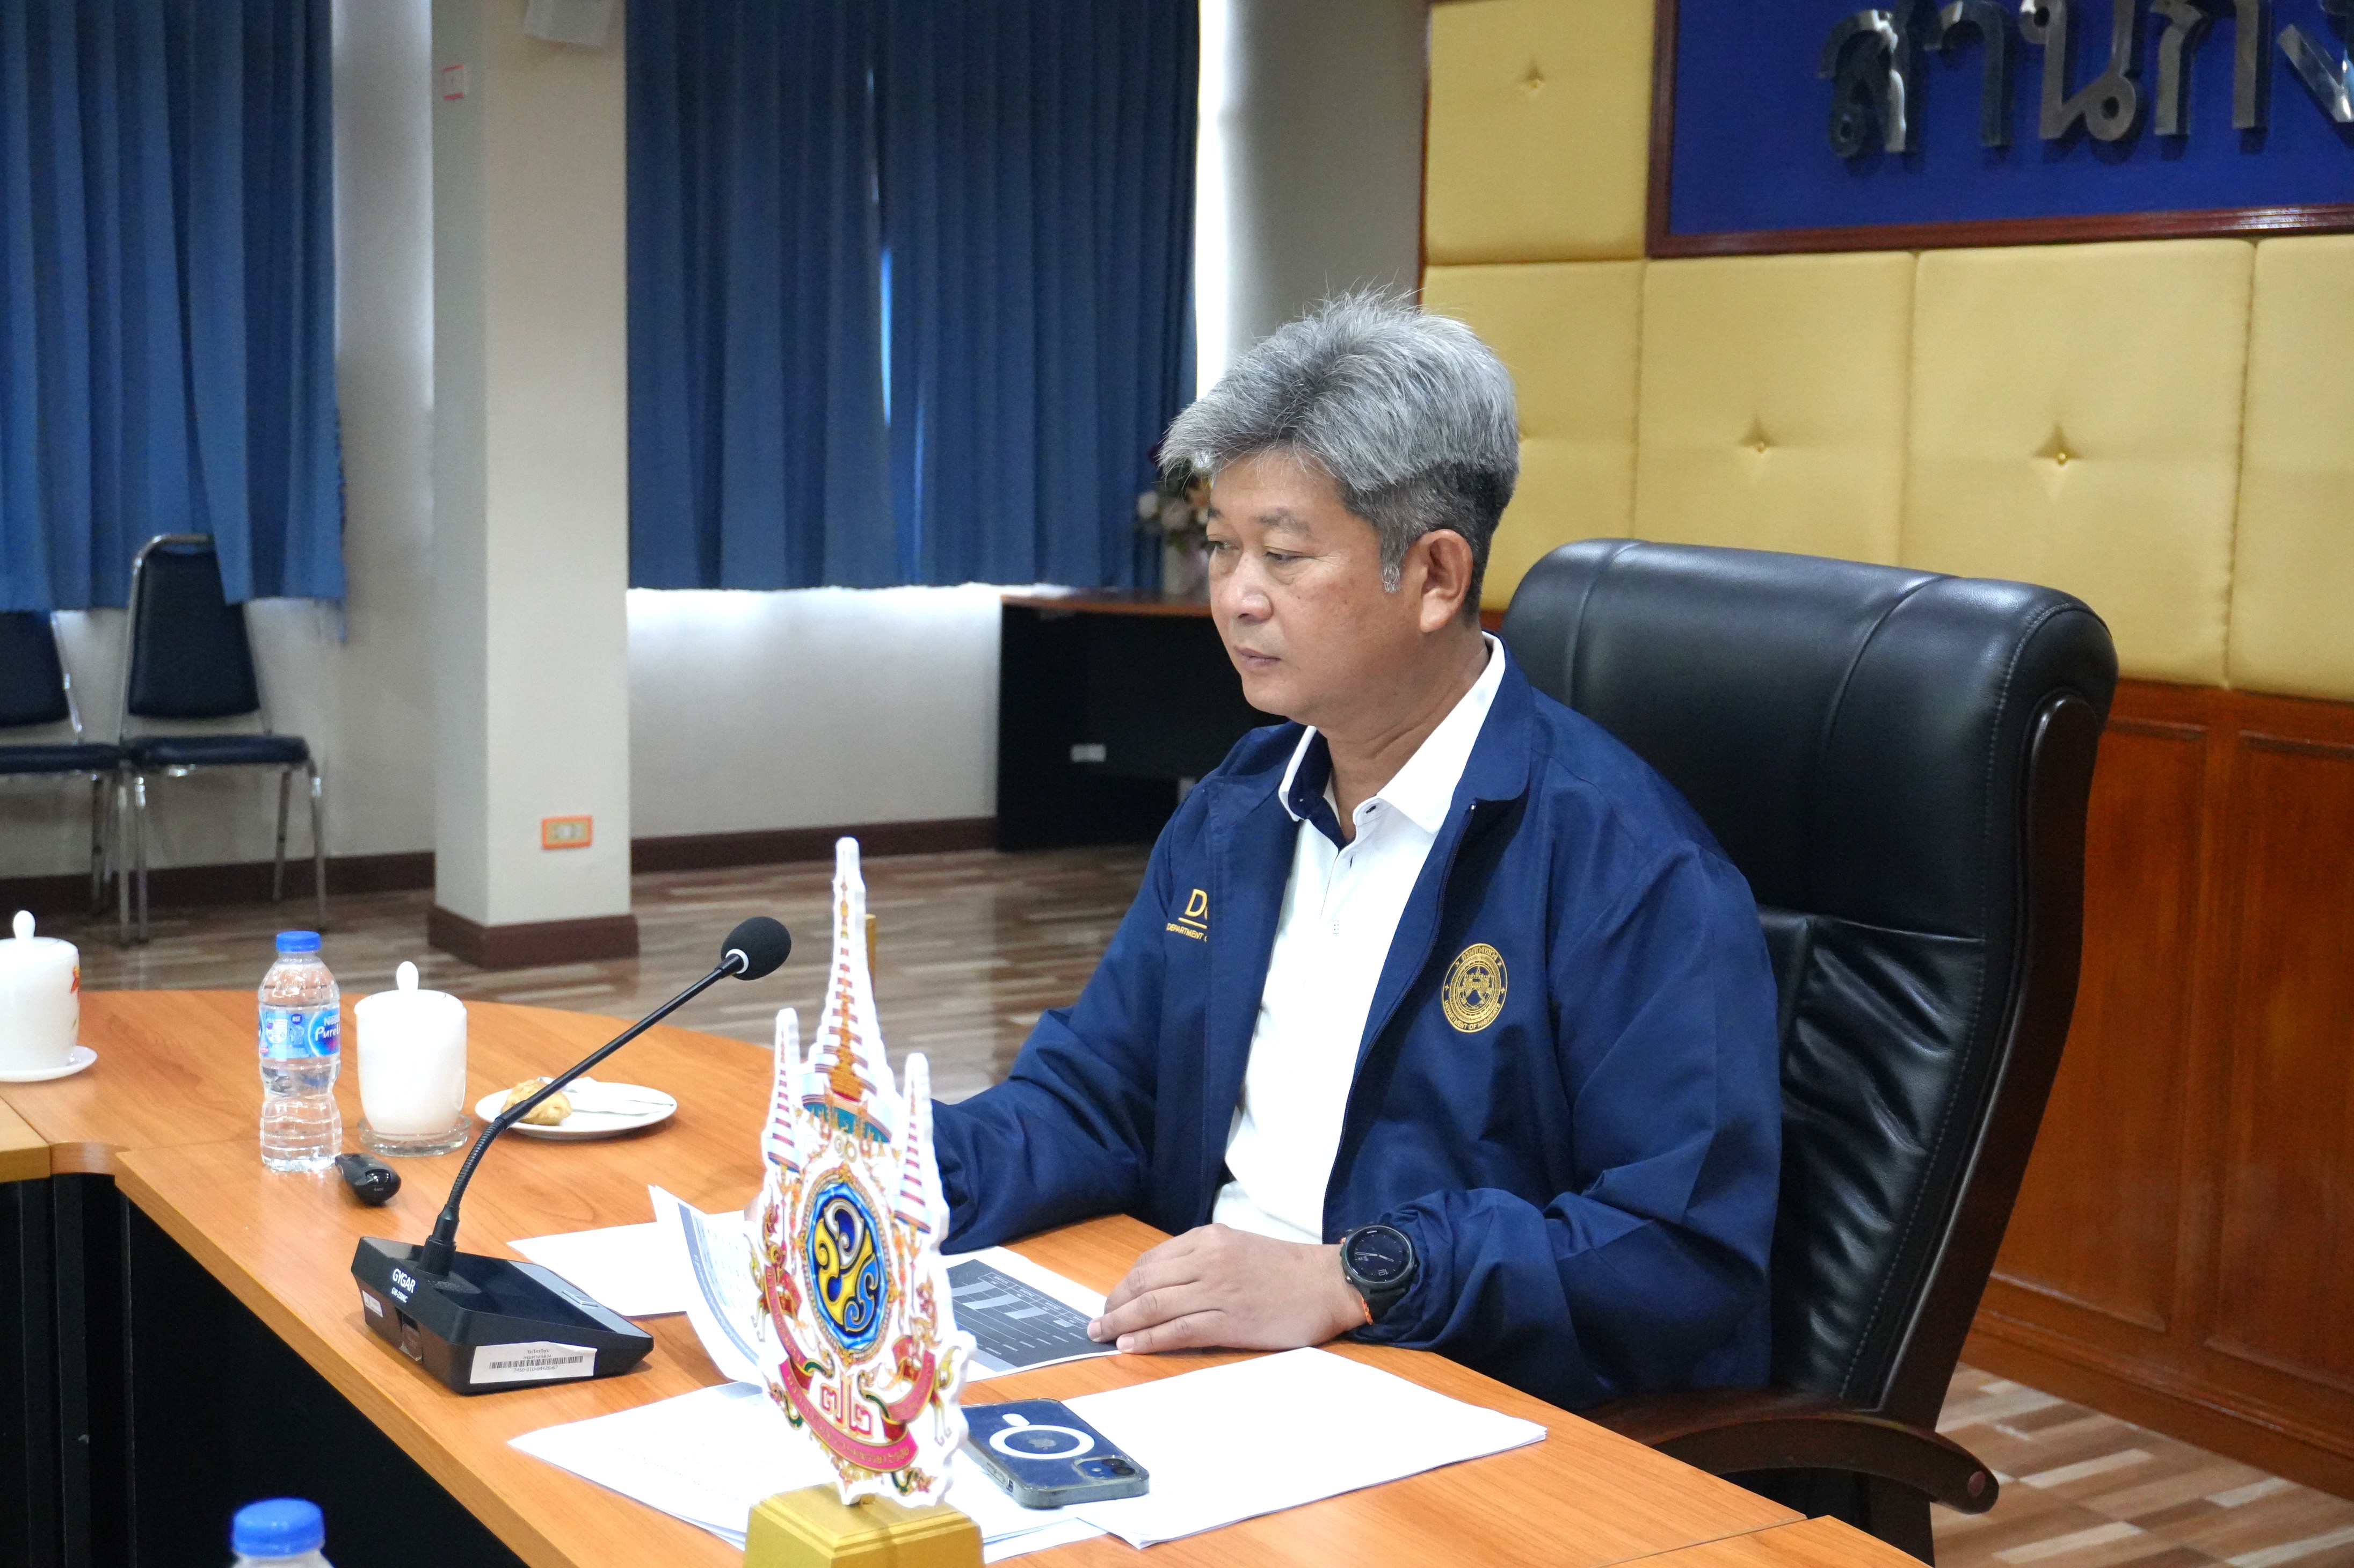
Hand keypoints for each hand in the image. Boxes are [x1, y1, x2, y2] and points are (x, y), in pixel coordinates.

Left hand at [1086, 1224, 1366, 1353]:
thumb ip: (1202, 1260)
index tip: (1113, 1299)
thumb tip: (1162, 1285)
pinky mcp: (1229, 1321)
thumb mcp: (1238, 1248)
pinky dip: (1149, 1339)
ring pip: (1155, 1306)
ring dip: (1122, 1323)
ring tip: (1102, 1335)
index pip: (1151, 1261)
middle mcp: (1207, 1260)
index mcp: (1208, 1239)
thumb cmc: (1287, 1270)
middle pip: (1145, 1282)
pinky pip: (1178, 1331)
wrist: (1329, 1283)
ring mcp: (1217, 1290)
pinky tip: (1130, 1345)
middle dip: (1115, 1303)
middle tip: (1098, 1321)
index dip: (1125, 1283)